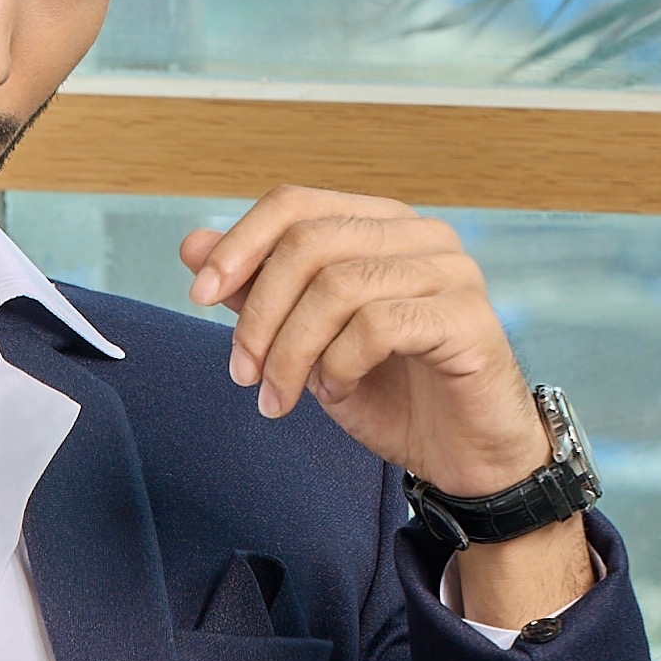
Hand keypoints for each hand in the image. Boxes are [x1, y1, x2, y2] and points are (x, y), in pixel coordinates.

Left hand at [182, 188, 592, 631]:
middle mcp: (419, 234)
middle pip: (309, 243)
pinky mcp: (468, 318)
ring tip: (282, 397)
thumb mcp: (307, 342)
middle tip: (242, 374)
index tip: (199, 296)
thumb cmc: (391, 393)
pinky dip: (340, 365)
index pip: (295, 204)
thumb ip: (258, 291)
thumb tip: (192, 245)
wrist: (462, 456)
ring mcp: (450, 270)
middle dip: (258, 314)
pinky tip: (337, 392)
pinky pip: (378, 326)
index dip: (239, 244)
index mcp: (378, 225)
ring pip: (338, 287)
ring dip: (292, 352)